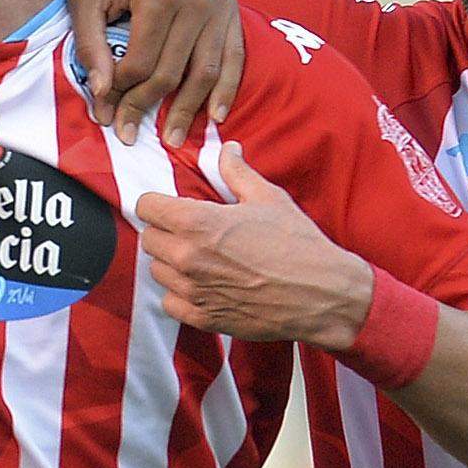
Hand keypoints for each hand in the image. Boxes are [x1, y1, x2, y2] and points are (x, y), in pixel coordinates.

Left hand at [72, 0, 242, 144]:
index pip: (140, 62)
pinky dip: (225, 89)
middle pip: (171, 71)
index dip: (120, 91)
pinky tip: (215, 116)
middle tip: (128, 135)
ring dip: (188, 110)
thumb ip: (90, 45)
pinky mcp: (229, 8)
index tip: (104, 110)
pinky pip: (232, 58)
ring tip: (171, 139)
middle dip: (146, 107)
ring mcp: (217, 4)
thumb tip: (102, 92)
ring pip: (204, 72)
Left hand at [134, 142, 372, 345]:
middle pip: (149, 239)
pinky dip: (180, 294)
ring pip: (157, 271)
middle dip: (165, 232)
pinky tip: (203, 285)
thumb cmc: (297, 243)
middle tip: (190, 232)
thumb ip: (237, 172)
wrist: (320, 294)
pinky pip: (170, 302)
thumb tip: (226, 149)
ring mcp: (192, 290)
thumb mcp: (268, 198)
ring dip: (171, 263)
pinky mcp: (201, 317)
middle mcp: (186, 257)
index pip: (146, 207)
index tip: (169, 206)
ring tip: (199, 258)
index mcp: (197, 222)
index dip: (157, 203)